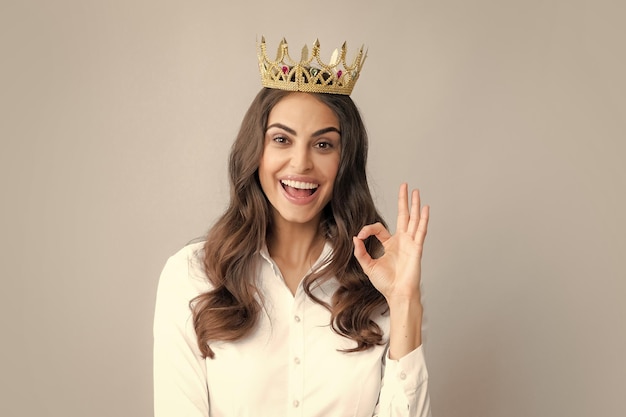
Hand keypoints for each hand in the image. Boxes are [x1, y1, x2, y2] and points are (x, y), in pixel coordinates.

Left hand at [353, 183, 429, 301]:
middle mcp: (401, 241)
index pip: (379, 228)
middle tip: (405, 186)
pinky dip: (423, 219)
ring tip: (416, 192)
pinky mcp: (417, 248)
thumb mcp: (368, 266)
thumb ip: (361, 252)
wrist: (397, 294)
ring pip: (414, 219)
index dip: (368, 229)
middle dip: (404, 200)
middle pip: (403, 215)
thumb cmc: (386, 283)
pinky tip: (425, 208)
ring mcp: (410, 243)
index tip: (359, 237)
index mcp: (390, 244)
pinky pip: (421, 230)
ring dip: (415, 205)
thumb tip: (356, 238)